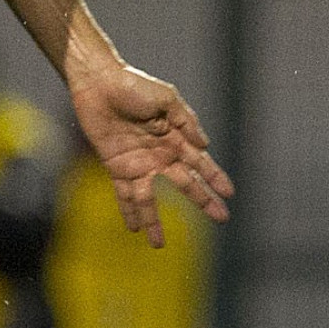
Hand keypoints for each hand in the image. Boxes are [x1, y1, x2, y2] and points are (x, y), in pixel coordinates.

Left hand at [69, 62, 234, 247]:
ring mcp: (137, 163)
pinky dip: (129, 210)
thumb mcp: (165, 98)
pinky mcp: (116, 166)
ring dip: (154, 220)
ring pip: (149, 198)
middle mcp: (158, 154)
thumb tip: (205, 147)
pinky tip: (134, 228)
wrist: (98, 83)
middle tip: (222, 217)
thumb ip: (186, 120)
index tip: (230, 193)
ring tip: (159, 244)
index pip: (200, 161)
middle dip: (203, 200)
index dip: (215, 177)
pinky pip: (124, 193)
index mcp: (174, 137)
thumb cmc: (133, 85)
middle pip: (185, 182)